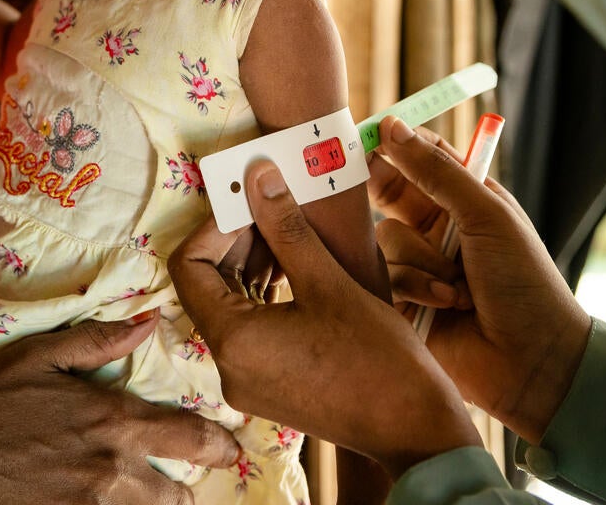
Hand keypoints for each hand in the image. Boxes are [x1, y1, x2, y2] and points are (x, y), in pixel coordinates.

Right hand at [0, 315, 241, 503]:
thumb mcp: (37, 357)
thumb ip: (98, 341)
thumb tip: (149, 322)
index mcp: (112, 421)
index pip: (191, 439)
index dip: (218, 447)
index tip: (227, 449)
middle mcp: (113, 472)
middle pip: (181, 497)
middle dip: (182, 491)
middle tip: (175, 484)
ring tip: (140, 498)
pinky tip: (99, 504)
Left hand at [169, 159, 481, 477]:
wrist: (416, 429)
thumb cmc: (377, 357)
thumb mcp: (328, 282)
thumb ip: (285, 228)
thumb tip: (258, 176)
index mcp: (233, 340)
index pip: (189, 268)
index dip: (213, 227)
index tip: (248, 202)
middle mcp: (227, 367)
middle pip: (205, 286)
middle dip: (234, 242)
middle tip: (270, 209)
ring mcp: (245, 381)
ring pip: (228, 307)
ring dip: (250, 266)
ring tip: (287, 234)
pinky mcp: (266, 386)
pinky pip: (247, 331)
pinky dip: (262, 296)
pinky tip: (293, 270)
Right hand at [369, 116, 591, 443]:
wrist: (533, 361)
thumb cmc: (525, 282)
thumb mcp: (487, 215)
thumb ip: (437, 172)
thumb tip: (392, 126)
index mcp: (463, 199)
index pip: (418, 156)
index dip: (393, 145)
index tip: (370, 138)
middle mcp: (434, 228)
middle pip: (387, 193)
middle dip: (388, 197)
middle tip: (386, 195)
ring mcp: (416, 264)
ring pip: (384, 238)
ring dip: (420, 261)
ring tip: (456, 286)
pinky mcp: (400, 301)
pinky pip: (382, 277)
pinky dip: (413, 288)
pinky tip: (444, 305)